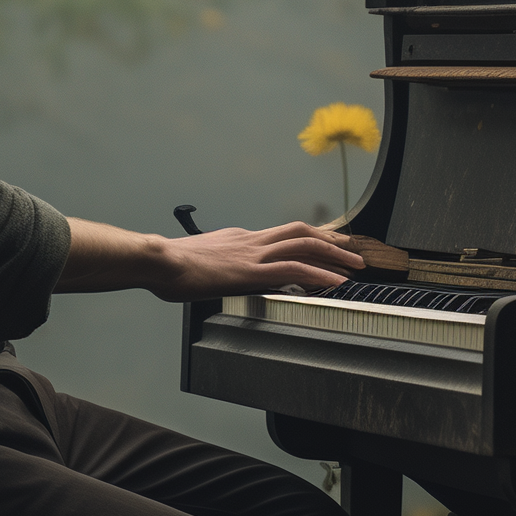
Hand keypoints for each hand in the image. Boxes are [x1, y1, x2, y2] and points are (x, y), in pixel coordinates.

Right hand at [149, 218, 364, 302]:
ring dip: (335, 254)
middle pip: (301, 232)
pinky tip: (336, 282)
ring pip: (305, 245)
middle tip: (352, 249)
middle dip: (330, 240)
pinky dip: (320, 274)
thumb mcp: (201, 259)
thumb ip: (218, 263)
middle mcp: (252, 240)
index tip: (324, 246)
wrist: (160, 260)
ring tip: (355, 265)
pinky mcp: (252, 271)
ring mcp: (254, 253)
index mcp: (240, 238)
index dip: (308, 240)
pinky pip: (295, 270)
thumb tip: (222, 272)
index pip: (282, 235)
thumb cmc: (171, 265)